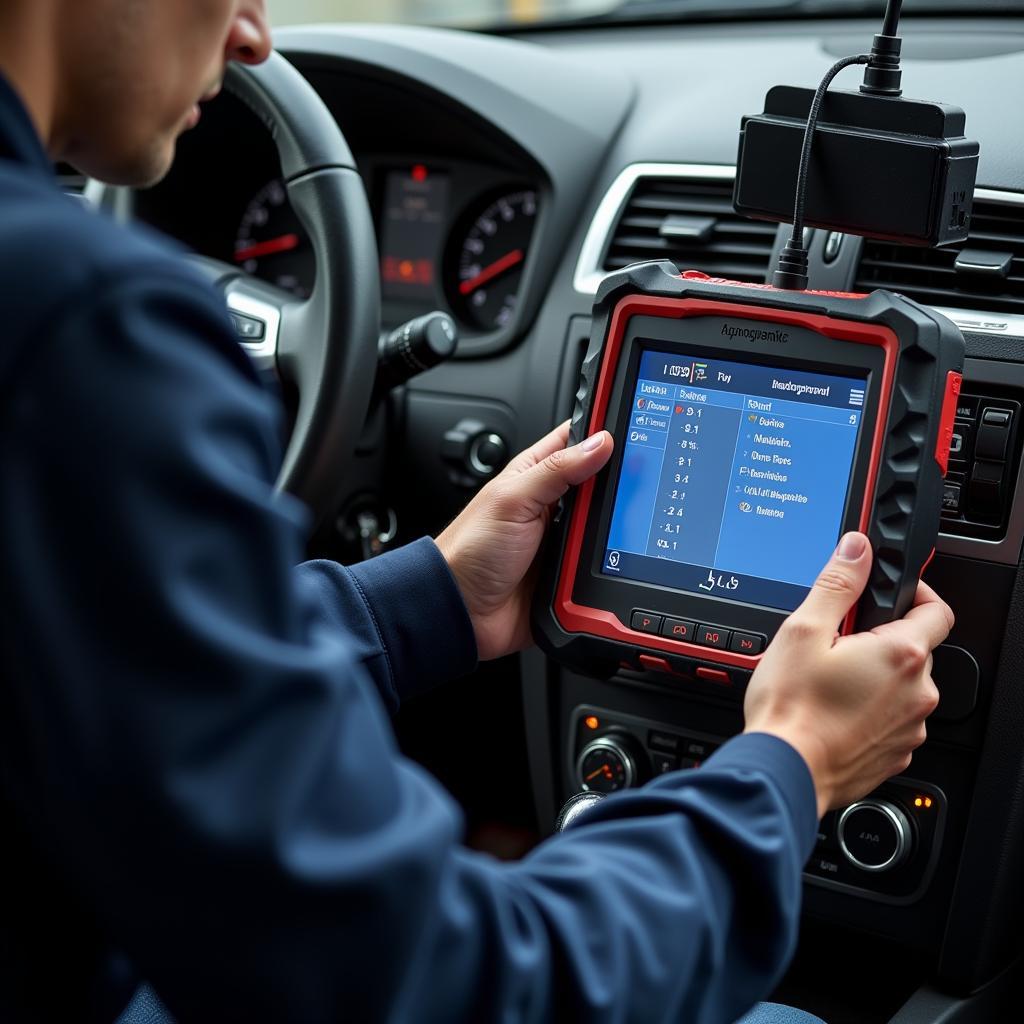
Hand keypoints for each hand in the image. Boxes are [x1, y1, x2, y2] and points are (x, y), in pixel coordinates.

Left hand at [436, 422, 612, 660]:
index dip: (602, 432)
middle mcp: (553, 505)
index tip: (632, 426)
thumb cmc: (470, 550)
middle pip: (602, 486)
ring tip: (618, 530)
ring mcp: (565, 539)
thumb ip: (556, 470)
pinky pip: (603, 563)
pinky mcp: (572, 571)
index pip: (577, 441)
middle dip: (619, 486)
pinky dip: (610, 563)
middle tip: (633, 486)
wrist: (463, 610)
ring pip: (608, 526)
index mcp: (535, 475)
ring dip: (614, 529)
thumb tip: (599, 443)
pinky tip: (613, 561)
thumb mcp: (513, 499)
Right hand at [743, 532, 952, 817]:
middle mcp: (917, 692)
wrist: (786, 771)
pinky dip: (870, 710)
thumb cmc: (792, 708)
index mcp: (901, 655)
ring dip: (876, 677)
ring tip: (830, 681)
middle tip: (839, 642)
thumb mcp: (804, 630)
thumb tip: (857, 550)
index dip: (916, 593)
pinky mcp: (896, 753)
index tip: (891, 593)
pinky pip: (892, 719)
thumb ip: (837, 584)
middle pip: (915, 649)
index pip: (937, 609)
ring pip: (902, 687)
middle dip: (881, 639)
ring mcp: (910, 727)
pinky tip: (834, 710)